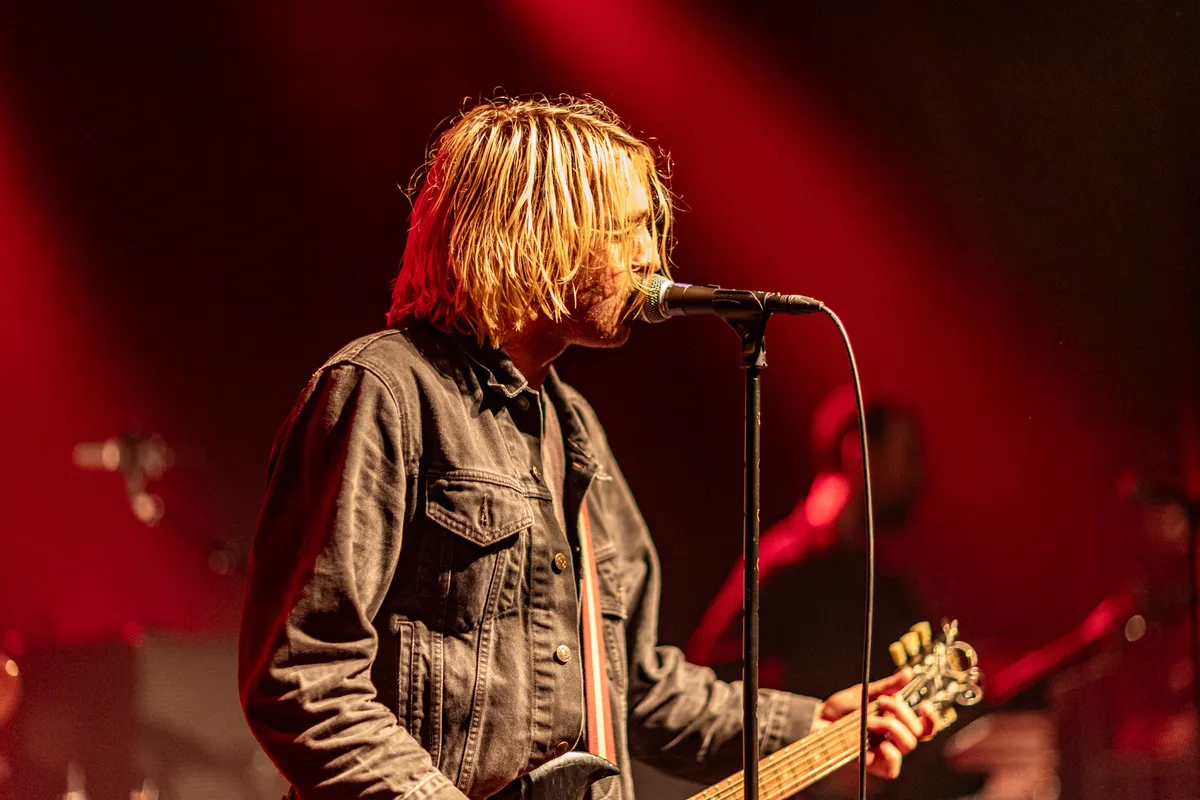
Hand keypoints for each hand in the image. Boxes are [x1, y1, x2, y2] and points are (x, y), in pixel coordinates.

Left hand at [810, 669, 938, 779]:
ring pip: (908, 745)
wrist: (819, 719)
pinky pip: (893, 766)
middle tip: (882, 703)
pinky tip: (878, 742)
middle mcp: (893, 738)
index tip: (924, 705)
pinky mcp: (874, 765)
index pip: (924, 726)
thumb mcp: (865, 692)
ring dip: (890, 726)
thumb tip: (908, 673)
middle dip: (902, 713)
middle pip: (917, 732)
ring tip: (870, 719)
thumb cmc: (841, 708)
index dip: (931, 718)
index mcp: (896, 721)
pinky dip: (889, 752)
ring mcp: (884, 752)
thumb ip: (888, 686)